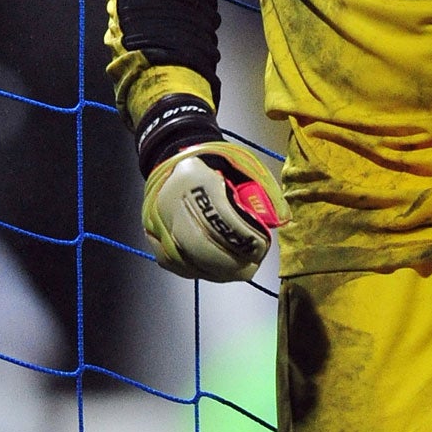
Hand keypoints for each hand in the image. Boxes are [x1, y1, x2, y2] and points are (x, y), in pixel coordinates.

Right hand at [136, 96, 282, 282]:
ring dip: (217, 272)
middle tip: (251, 265)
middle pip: (200, 247)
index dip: (244, 238)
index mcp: (192, 178)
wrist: (177, 160)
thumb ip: (260, 191)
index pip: (220, 218)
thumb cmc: (215, 164)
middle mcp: (168, 201)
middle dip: (231, 263)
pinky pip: (175, 264)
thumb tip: (278, 221)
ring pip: (186, 260)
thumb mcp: (242, 166)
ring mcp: (156, 221)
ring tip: (238, 270)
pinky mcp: (152, 235)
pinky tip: (217, 271)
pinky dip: (200, 271)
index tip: (261, 245)